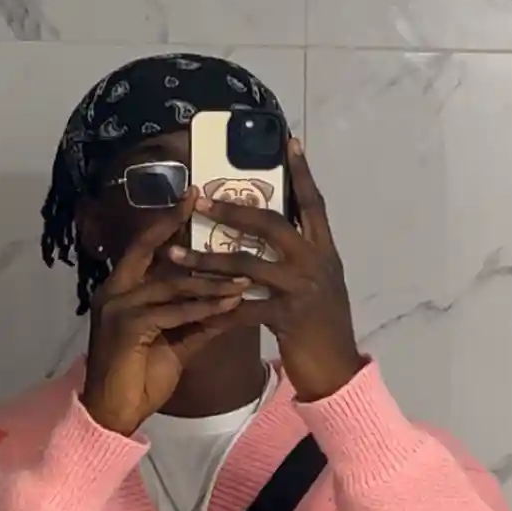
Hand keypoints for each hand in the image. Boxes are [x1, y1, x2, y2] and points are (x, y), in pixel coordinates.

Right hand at [82, 197, 249, 436]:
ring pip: (171, 284)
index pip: (146, 246)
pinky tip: (229, 307)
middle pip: (149, 249)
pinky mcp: (126, 327)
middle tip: (205, 201)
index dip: (167, 221)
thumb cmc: (141, 376)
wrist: (116, 413)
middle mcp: (114, 289)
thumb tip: (232, 298)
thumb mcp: (177, 340)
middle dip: (176, 224)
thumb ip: (199, 317)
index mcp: (122, 288)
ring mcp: (117, 306)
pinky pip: (172, 312)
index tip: (192, 197)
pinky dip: (202, 310)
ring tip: (245, 275)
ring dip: (211, 281)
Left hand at [171, 142, 363, 403]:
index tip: (288, 140)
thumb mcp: (316, 281)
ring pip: (247, 265)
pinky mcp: (288, 318)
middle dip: (233, 211)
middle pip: (272, 224)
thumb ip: (297, 254)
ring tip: (174, 254)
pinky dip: (215, 308)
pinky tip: (190, 308)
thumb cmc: (321, 324)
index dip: (301, 172)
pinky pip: (242, 308)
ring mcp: (303, 289)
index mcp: (324, 249)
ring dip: (206, 261)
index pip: (312, 202)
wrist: (338, 370)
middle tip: (200, 198)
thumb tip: (270, 224)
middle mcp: (316, 262)